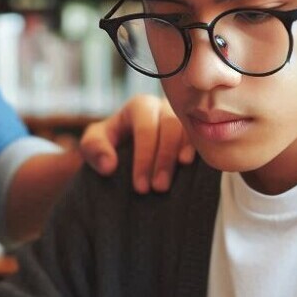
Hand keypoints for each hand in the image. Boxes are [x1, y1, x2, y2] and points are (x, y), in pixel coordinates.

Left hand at [79, 94, 194, 193]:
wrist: (123, 149)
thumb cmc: (107, 145)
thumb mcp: (92, 144)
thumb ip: (93, 149)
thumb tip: (109, 165)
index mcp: (140, 107)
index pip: (145, 128)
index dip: (144, 158)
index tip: (140, 187)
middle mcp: (164, 108)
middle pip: (170, 128)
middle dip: (164, 159)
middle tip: (158, 189)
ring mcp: (184, 119)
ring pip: (189, 132)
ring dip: (181, 158)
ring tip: (174, 184)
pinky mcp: (196, 133)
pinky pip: (203, 138)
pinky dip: (200, 153)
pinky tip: (195, 169)